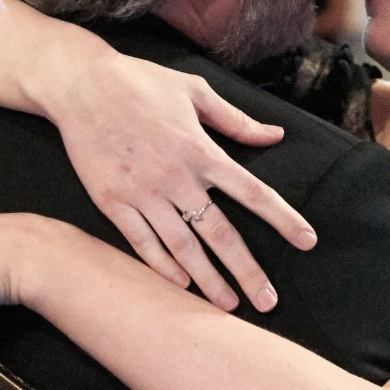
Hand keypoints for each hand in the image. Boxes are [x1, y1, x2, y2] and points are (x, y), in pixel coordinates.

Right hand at [29, 42, 316, 311]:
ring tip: (228, 306)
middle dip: (248, 271)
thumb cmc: (141, 82)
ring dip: (208, 280)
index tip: (308, 241)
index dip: (283, 219)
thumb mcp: (195, 91)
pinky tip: (181, 286)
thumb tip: (275, 135)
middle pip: (221, 233)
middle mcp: (176, 178)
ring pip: (183, 247)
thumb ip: (236, 120)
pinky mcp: (112, 202)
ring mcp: (143, 194)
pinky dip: (163, 267)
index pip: (253, 193)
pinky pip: (142, 243)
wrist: (81, 86)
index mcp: (201, 151)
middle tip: (269, 302)